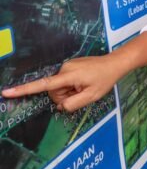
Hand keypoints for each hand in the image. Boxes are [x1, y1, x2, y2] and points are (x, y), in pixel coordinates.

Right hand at [1, 55, 124, 111]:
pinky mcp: (68, 66)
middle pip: (54, 91)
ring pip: (59, 88)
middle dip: (65, 96)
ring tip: (84, 86)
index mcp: (68, 75)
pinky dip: (72, 86)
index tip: (7, 92)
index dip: (24, 90)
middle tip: (82, 93)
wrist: (114, 63)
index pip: (43, 85)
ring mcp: (66, 66)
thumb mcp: (92, 96)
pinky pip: (64, 82)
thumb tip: (59, 105)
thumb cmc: (105, 79)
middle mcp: (64, 68)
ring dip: (69, 91)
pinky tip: (83, 83)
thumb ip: (73, 104)